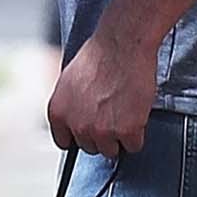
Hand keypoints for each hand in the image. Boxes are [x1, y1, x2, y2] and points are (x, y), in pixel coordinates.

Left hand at [46, 23, 157, 157]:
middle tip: (112, 115)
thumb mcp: (70, 80)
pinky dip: (137, 135)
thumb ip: (71, 104)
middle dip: (101, 134)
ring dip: (119, 137)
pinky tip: (136, 116)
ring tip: (125, 113)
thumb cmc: (99, 55)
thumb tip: (77, 116)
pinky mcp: (126, 131)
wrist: (122, 46)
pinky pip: (133, 146)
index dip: (79, 136)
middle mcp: (77, 125)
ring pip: (111, 150)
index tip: (88, 132)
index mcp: (59, 113)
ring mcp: (101, 131)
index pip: (64, 141)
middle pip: (89, 147)